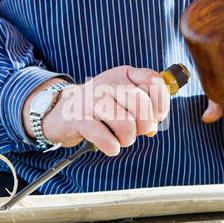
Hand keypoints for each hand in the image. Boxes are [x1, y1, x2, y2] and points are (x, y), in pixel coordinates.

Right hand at [23, 66, 169, 155]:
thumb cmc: (100, 108)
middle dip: (145, 125)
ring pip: (127, 124)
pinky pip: (106, 139)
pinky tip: (109, 145)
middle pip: (142, 104)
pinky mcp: (79, 119)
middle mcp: (107, 83)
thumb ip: (144, 109)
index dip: (161, 103)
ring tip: (120, 139)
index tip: (156, 116)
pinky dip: (112, 147)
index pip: (153, 81)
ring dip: (128, 139)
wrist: (62, 112)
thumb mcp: (123, 99)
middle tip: (136, 131)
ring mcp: (92, 100)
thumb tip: (154, 127)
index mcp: (123, 74)